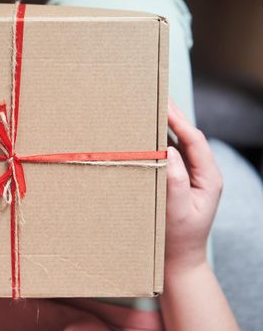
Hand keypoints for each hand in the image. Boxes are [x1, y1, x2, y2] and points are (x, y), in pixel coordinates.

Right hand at [165, 99, 222, 274]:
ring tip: (150, 109)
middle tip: (156, 96)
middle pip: (189, 137)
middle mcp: (203, 173)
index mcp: (209, 177)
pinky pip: (171, 156)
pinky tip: (147, 135)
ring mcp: (191, 176)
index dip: (179, 121)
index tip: (163, 105)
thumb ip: (175, 179)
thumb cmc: (178, 238)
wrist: (179, 260)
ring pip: (179, 144)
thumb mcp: (178, 210)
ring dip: (165, 127)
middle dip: (173, 116)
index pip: (195, 141)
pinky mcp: (180, 181)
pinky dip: (158, 142)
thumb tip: (167, 150)